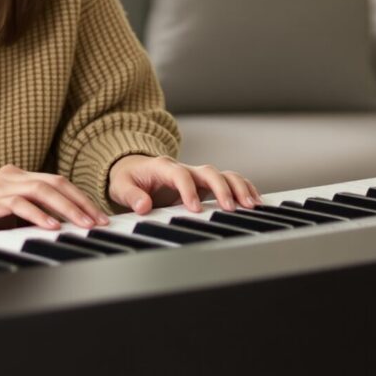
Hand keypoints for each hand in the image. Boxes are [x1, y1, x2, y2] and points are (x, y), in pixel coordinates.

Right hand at [0, 165, 110, 237]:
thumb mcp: (7, 216)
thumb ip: (31, 216)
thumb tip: (66, 228)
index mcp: (16, 177)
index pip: (57, 182)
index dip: (81, 198)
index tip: (100, 217)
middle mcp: (8, 176)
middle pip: (53, 183)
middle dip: (80, 203)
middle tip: (99, 222)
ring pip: (39, 191)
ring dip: (65, 209)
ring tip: (82, 225)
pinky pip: (15, 205)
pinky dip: (36, 215)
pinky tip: (51, 226)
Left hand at [108, 155, 260, 214]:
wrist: (133, 169)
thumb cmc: (128, 178)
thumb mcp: (121, 186)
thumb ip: (131, 195)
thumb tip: (143, 206)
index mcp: (163, 166)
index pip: (180, 174)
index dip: (188, 190)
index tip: (194, 208)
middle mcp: (184, 168)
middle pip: (208, 171)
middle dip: (222, 188)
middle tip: (231, 208)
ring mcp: (197, 175)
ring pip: (223, 174)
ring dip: (239, 188)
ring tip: (251, 205)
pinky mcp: (205, 184)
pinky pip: (229, 182)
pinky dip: (243, 189)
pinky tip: (255, 202)